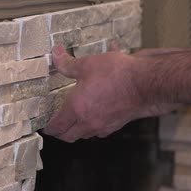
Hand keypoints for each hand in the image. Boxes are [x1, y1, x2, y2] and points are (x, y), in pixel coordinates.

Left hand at [43, 46, 178, 142]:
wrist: (146, 83)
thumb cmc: (117, 74)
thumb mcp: (87, 64)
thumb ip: (68, 63)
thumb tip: (56, 54)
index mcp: (76, 109)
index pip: (56, 127)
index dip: (48, 127)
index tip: (45, 125)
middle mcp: (88, 121)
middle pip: (68, 136)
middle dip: (60, 132)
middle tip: (56, 125)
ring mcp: (103, 126)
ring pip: (84, 135)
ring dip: (76, 130)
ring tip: (74, 119)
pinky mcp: (116, 125)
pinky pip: (99, 131)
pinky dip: (93, 126)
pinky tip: (95, 114)